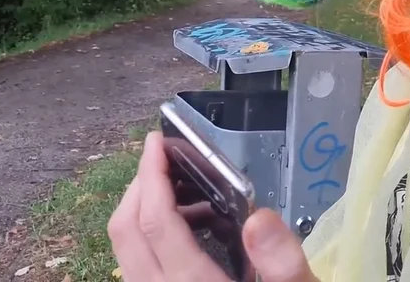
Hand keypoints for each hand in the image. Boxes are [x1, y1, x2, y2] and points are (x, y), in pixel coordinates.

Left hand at [109, 131, 318, 281]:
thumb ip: (284, 263)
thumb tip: (258, 217)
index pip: (154, 223)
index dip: (151, 176)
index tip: (158, 141)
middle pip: (125, 233)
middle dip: (140, 186)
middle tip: (169, 160)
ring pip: (126, 253)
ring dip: (144, 212)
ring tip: (192, 197)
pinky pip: (138, 270)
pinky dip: (151, 239)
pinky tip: (194, 236)